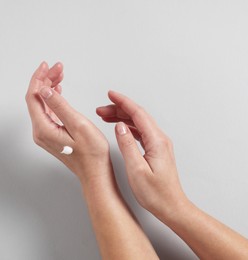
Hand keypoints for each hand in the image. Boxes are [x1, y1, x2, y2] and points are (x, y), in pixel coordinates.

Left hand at [26, 62, 109, 181]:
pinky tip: (58, 91)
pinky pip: (47, 112)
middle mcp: (41, 132)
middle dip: (46, 80)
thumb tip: (46, 90)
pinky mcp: (53, 135)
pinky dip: (53, 98)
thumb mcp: (78, 125)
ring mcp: (46, 134)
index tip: (48, 66)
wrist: (96, 173)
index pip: (34, 96)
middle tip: (57, 67)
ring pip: (42, 104)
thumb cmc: (92, 154)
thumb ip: (60, 106)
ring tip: (59, 75)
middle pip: (37, 98)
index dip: (40, 78)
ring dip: (49, 87)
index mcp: (44, 128)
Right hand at [96, 91, 186, 216]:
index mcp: (156, 141)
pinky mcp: (156, 151)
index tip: (110, 94)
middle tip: (101, 109)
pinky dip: (129, 128)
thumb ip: (128, 146)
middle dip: (119, 109)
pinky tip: (120, 129)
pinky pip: (141, 132)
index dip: (123, 102)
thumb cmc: (156, 193)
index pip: (138, 114)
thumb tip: (120, 127)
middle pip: (138, 116)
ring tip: (105, 117)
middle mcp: (160, 140)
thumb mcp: (137, 170)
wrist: (171, 206)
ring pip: (139, 124)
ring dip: (123, 118)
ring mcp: (159, 145)